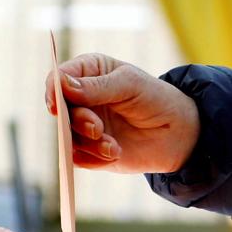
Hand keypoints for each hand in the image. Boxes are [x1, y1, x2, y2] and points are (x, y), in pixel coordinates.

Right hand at [44, 53, 199, 173]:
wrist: (177, 133)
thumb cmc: (155, 99)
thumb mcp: (130, 84)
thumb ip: (96, 86)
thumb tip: (62, 84)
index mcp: (89, 73)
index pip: (59, 78)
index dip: (53, 90)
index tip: (55, 105)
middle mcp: (82, 99)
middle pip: (60, 110)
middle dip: (76, 121)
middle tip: (96, 128)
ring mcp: (85, 126)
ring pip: (68, 137)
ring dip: (89, 144)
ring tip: (113, 147)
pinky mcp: (91, 151)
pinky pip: (78, 158)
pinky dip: (94, 159)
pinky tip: (116, 153)